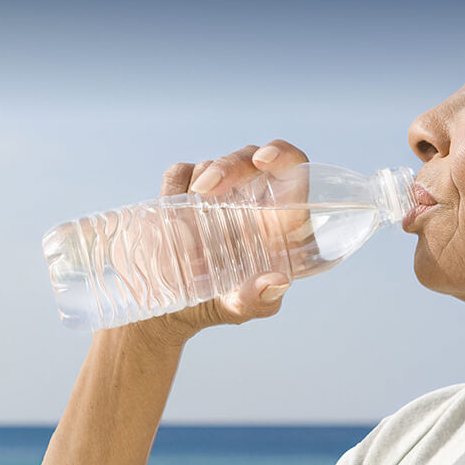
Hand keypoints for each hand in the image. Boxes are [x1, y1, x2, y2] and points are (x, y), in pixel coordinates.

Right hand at [147, 140, 311, 335]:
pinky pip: (180, 173)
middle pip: (249, 158)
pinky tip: (170, 205)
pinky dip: (175, 183)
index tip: (263, 159)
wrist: (173, 309)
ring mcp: (217, 194)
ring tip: (188, 213)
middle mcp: (251, 200)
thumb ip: (260, 299)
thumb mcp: (243, 308)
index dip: (284, 155)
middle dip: (228, 165)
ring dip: (200, 178)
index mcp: (278, 220)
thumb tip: (277, 281)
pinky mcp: (184, 194)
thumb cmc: (221, 305)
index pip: (293, 170)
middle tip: (206, 189)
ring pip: (213, 163)